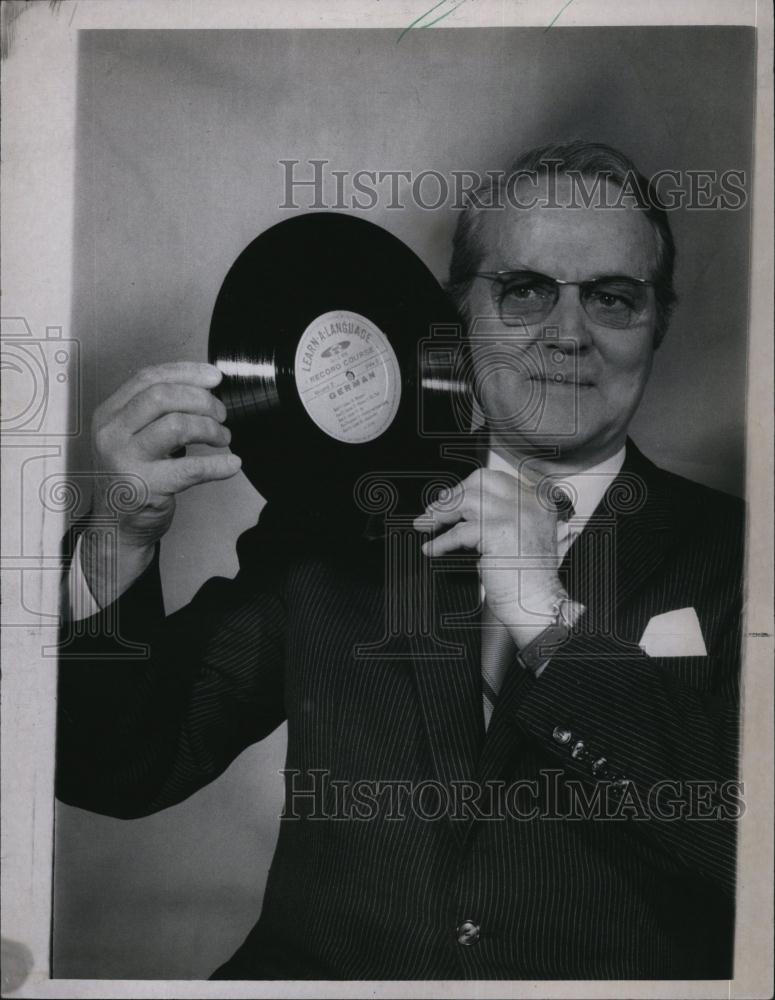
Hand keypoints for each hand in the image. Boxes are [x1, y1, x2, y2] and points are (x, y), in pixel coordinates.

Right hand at [83, 362, 239, 603]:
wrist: (116, 526)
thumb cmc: (133, 477)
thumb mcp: (134, 437)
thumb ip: (157, 412)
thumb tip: (204, 388)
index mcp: (109, 414)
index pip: (147, 378)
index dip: (185, 372)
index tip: (214, 377)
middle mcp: (112, 434)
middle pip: (162, 396)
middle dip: (201, 400)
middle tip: (221, 414)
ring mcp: (125, 461)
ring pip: (177, 426)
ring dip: (210, 429)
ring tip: (223, 438)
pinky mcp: (144, 487)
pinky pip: (191, 469)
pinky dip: (218, 465)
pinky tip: (232, 464)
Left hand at [413, 469, 564, 643]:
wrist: (538, 606)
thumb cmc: (529, 580)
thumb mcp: (520, 536)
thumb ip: (499, 516)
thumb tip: (458, 505)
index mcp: (538, 500)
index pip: (496, 480)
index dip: (467, 488)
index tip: (448, 499)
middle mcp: (530, 503)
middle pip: (480, 481)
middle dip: (452, 495)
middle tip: (432, 512)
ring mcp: (516, 515)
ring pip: (466, 500)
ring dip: (441, 514)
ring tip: (427, 526)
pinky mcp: (499, 533)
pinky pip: (459, 531)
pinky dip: (441, 541)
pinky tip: (433, 549)